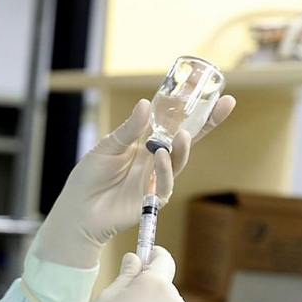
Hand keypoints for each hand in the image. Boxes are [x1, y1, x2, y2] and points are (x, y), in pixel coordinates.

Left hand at [34, 95, 234, 267]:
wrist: (78, 209)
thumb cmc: (89, 176)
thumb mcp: (107, 147)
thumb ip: (129, 129)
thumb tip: (146, 104)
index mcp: (144, 142)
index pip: (172, 123)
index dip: (190, 110)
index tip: (211, 92)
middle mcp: (154, 158)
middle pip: (186, 139)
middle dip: (206, 123)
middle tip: (223, 105)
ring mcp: (155, 178)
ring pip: (179, 160)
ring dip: (183, 148)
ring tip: (183, 135)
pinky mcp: (152, 198)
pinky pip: (165, 183)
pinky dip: (165, 170)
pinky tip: (161, 156)